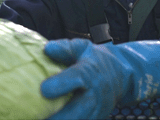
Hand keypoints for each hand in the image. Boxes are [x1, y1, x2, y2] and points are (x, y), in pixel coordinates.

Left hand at [41, 38, 159, 119]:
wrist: (121, 75)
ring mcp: (95, 112)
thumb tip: (47, 48)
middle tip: (38, 117)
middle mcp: (94, 95)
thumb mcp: (83, 47)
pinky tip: (50, 119)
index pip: (77, 78)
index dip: (61, 84)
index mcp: (90, 72)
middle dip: (58, 118)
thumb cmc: (96, 60)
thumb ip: (65, 48)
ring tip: (40, 119)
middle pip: (77, 112)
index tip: (43, 88)